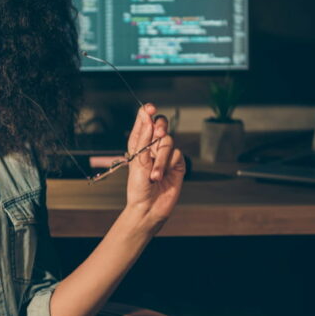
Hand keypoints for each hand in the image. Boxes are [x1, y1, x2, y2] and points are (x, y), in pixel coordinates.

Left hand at [125, 103, 185, 229]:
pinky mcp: (177, 163)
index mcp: (139, 142)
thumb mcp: (137, 159)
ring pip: (169, 141)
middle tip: (158, 134)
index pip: (144, 120)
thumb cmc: (138, 186)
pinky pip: (177, 154)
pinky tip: (162, 176)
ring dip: (161, 158)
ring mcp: (166, 154)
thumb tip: (147, 117)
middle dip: (160, 127)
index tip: (150, 108)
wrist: (149, 207)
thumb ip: (143, 137)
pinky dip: (168, 165)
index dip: (147, 112)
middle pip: (161, 124)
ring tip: (154, 175)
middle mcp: (152, 146)